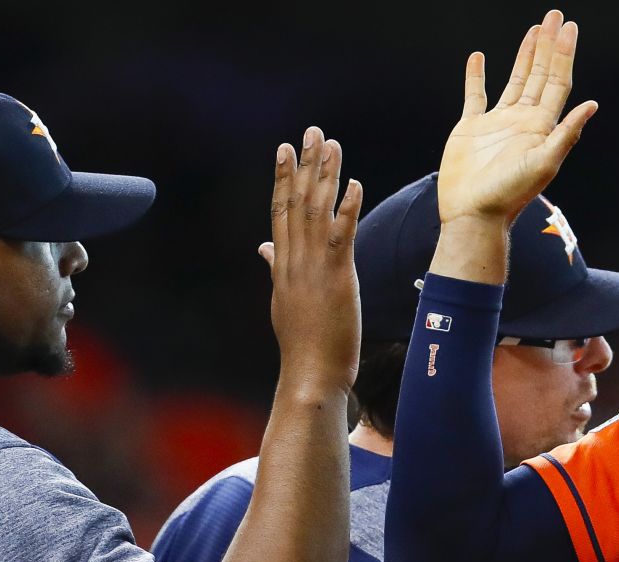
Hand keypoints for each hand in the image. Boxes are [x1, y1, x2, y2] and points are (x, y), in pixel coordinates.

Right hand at [262, 127, 362, 392]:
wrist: (310, 373)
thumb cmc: (304, 343)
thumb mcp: (285, 300)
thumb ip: (276, 268)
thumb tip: (264, 247)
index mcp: (283, 263)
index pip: (280, 210)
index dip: (282, 176)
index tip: (285, 148)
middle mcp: (293, 259)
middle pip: (296, 201)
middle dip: (304, 163)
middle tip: (311, 131)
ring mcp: (312, 267)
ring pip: (316, 211)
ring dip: (325, 175)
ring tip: (332, 144)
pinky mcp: (336, 278)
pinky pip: (341, 236)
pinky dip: (347, 208)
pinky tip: (354, 184)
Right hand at [439, 10, 594, 224]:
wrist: (474, 213)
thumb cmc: (510, 194)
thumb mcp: (544, 163)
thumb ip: (567, 133)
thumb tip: (592, 105)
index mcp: (542, 126)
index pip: (558, 82)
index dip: (564, 54)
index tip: (569, 28)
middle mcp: (524, 121)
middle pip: (541, 74)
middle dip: (549, 45)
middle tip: (555, 15)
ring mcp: (499, 123)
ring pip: (516, 80)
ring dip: (525, 55)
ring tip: (534, 30)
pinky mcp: (473, 128)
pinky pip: (476, 95)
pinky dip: (477, 76)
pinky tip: (479, 58)